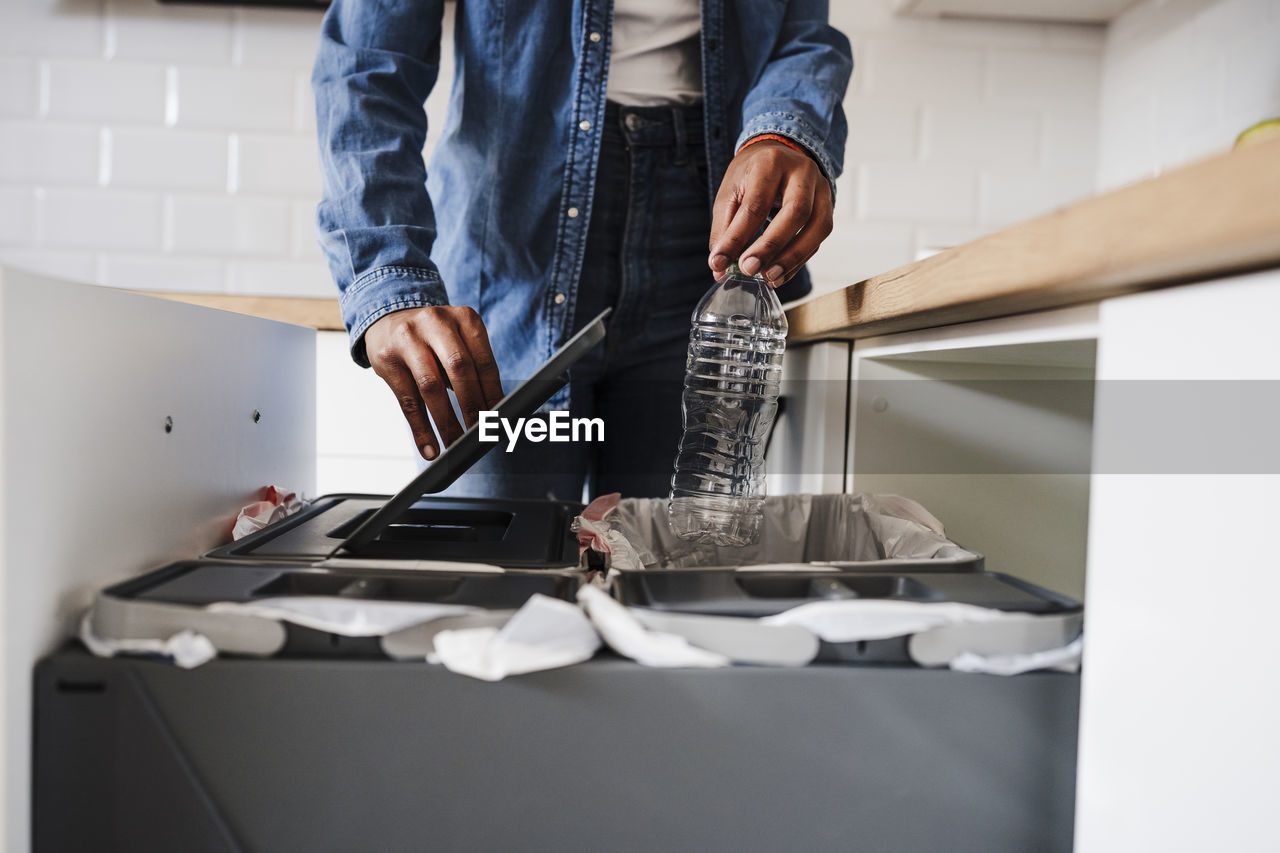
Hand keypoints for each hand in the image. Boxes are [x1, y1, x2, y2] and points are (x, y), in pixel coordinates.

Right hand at [364, 306, 504, 459]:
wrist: (389, 317)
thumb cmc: (433, 337)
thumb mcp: (458, 340)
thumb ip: (475, 368)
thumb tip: (493, 411)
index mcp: (464, 318)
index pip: (484, 362)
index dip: (493, 395)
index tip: (498, 421)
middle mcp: (437, 322)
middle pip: (459, 369)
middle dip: (472, 407)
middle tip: (479, 435)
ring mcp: (408, 338)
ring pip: (431, 387)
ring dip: (446, 422)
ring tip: (455, 445)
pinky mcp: (387, 358)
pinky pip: (408, 401)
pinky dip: (421, 429)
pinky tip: (430, 447)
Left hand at [707, 140, 833, 285]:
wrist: (780, 154)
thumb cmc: (751, 175)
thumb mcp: (730, 192)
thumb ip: (724, 229)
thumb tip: (719, 267)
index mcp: (770, 163)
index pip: (755, 205)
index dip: (736, 238)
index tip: (720, 262)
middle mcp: (802, 172)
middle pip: (796, 212)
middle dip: (771, 246)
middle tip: (749, 269)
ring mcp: (821, 188)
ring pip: (817, 226)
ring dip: (792, 258)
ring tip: (768, 277)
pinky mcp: (828, 206)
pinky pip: (818, 238)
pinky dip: (799, 260)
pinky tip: (779, 274)